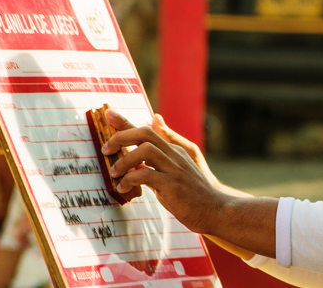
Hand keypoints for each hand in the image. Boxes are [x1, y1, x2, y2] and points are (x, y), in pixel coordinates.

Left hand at [103, 109, 225, 233]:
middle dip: (121, 136)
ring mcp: (175, 169)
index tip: (108, 113)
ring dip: (124, 160)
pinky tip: (123, 188)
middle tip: (106, 149)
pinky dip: (130, 179)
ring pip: (145, 150)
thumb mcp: (180, 168)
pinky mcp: (173, 185)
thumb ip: (166, 151)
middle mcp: (175, 155)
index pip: (148, 130)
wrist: (217, 210)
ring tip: (115, 173)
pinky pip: (146, 175)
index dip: (126, 121)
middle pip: (145, 133)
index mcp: (174, 151)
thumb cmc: (196, 193)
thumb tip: (154, 124)